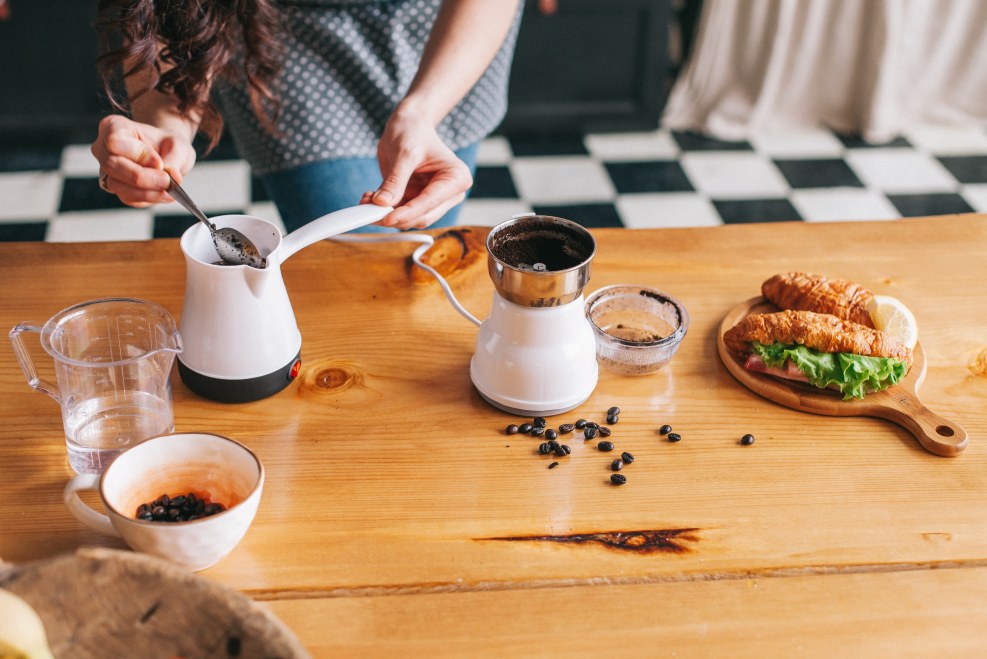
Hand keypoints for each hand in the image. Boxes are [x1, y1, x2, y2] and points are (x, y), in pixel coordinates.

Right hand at [90, 115, 196, 206]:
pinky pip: (127, 198)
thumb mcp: (178, 145)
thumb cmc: (167, 144)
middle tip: (168, 181)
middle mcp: (103, 148)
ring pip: (118, 186)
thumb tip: (171, 177)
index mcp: (114, 127)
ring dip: (147, 192)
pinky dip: (148, 198)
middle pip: (113, 165)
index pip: (115, 141)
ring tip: (170, 189)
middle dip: (143, 177)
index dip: (138, 154)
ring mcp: (106, 169)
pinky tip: (164, 194)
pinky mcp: (115, 188)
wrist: (167, 154)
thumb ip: (174, 159)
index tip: (159, 162)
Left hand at [367, 108, 471, 229]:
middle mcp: (450, 193)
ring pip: (411, 219)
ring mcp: (434, 199)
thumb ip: (395, 181)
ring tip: (367, 202)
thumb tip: (382, 203)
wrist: (409, 124)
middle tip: (370, 213)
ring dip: (388, 215)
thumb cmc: (413, 132)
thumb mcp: (403, 154)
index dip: (407, 212)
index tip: (385, 217)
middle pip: (423, 217)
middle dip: (396, 217)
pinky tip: (371, 199)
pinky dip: (385, 210)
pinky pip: (402, 213)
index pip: (430, 203)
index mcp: (456, 178)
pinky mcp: (418, 201)